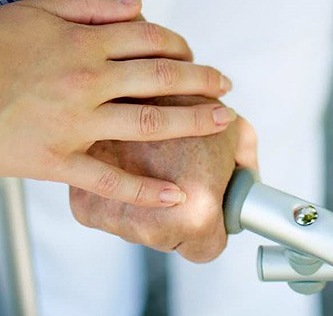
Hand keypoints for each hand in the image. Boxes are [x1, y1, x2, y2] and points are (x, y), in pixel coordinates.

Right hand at [0, 0, 236, 207]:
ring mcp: (76, 123)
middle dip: (200, 80)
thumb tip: (138, 4)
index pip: (148, 39)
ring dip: (190, 122)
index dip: (179, 45)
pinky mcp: (56, 159)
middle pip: (160, 78)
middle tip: (226, 85)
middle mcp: (89, 80)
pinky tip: (174, 195)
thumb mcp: (33, 7)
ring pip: (147, 123)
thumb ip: (89, 4)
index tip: (193, 54)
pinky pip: (107, 178)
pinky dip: (143, 190)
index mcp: (84, 43)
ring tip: (221, 122)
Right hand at [70, 97, 258, 262]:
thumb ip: (245, 161)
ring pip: (136, 227)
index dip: (210, 224)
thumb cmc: (180, 102)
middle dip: (174, 211)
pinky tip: (120, 161)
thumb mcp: (233, 129)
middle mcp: (152, 226)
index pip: (205, 248)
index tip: (207, 204)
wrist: (109, 84)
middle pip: (169, 239)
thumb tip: (249, 181)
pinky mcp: (83, 206)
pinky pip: (107, 212)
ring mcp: (115, 218)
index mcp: (195, 213)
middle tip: (174, 172)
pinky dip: (112, 191)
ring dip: (141, 201)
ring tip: (144, 160)